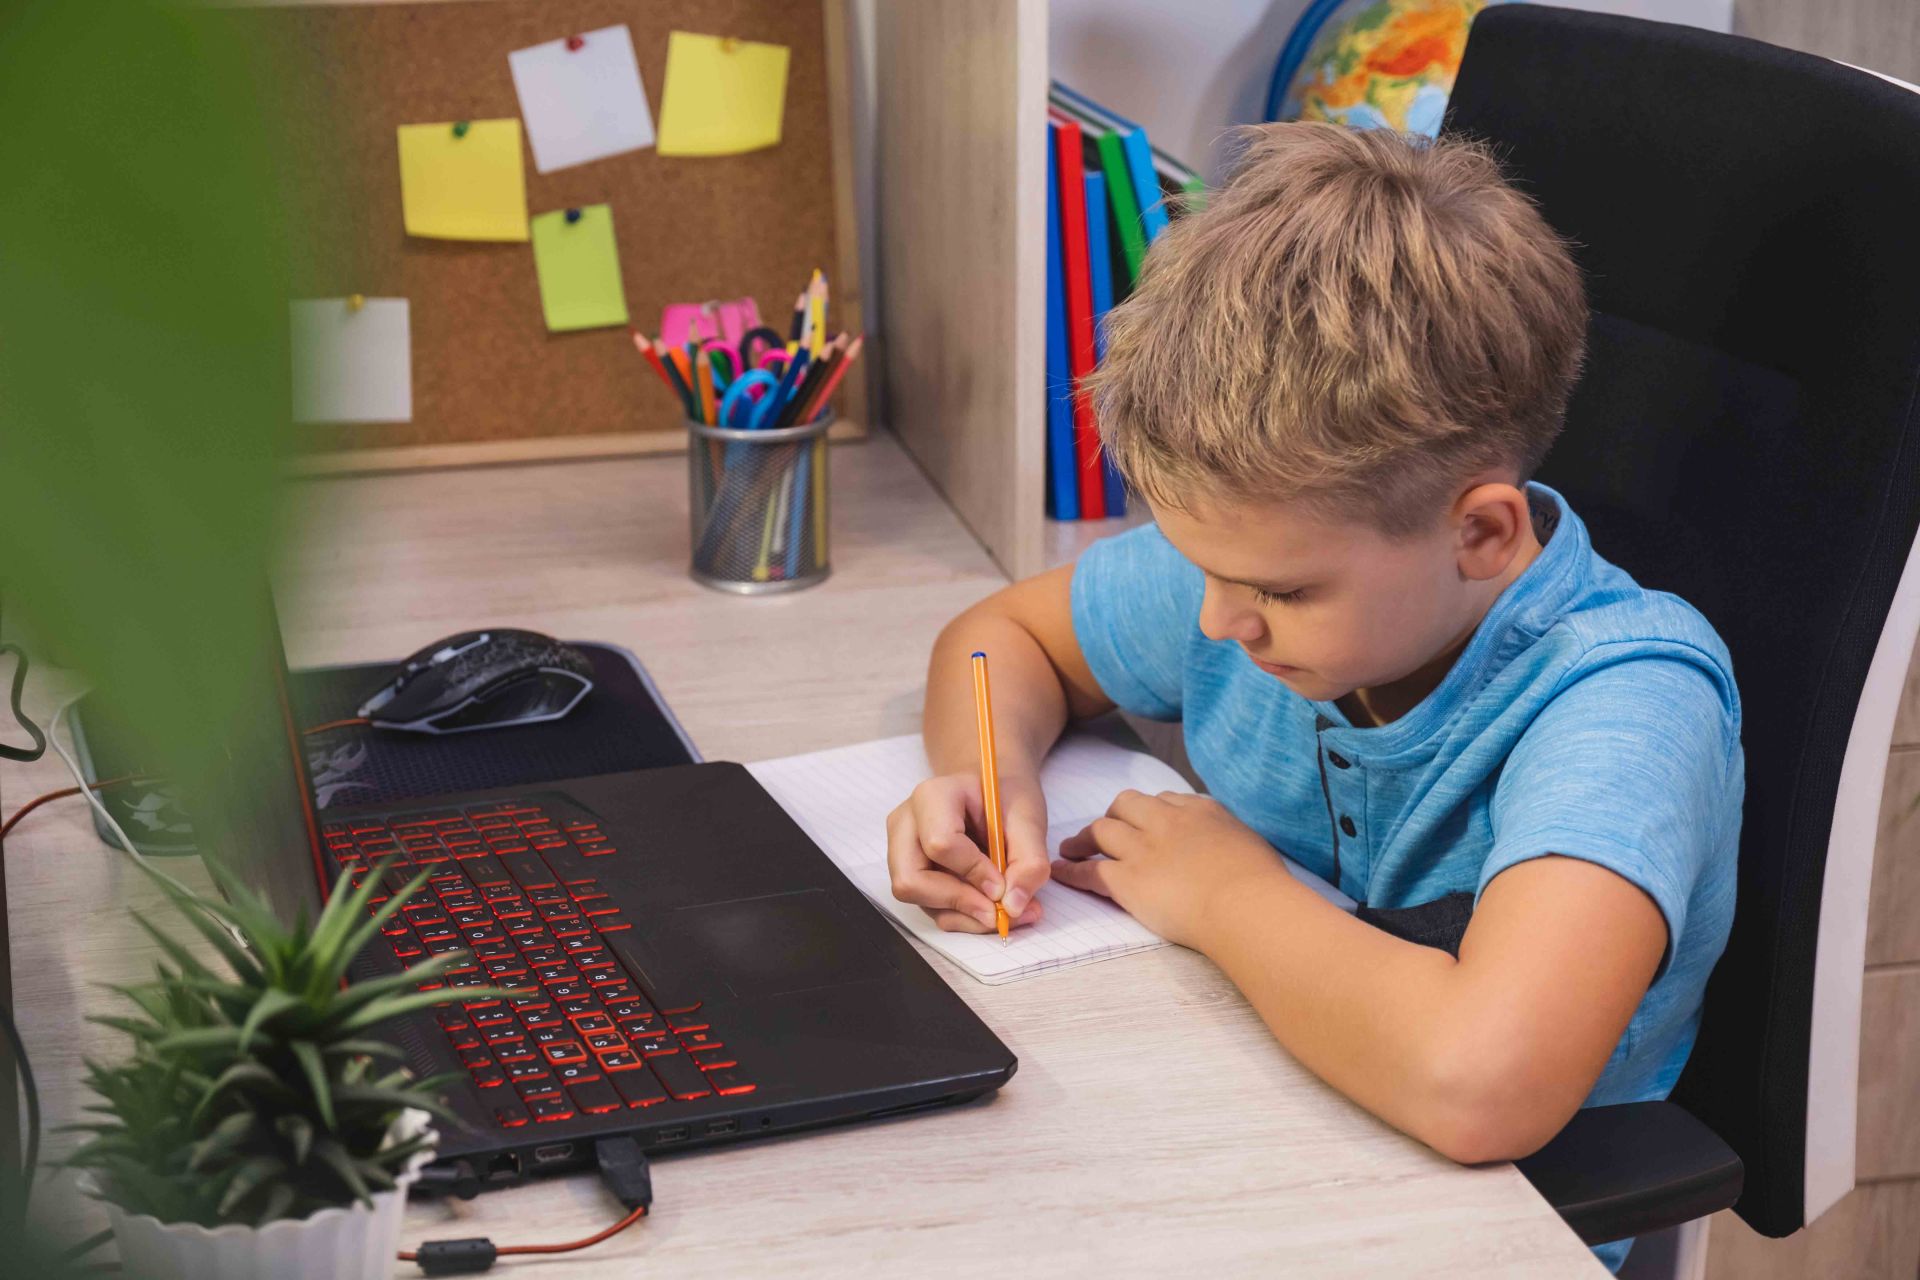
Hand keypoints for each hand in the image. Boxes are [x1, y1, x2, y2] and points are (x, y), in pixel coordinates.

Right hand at [885, 771, 1049, 932]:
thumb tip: (1013, 906)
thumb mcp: (1029, 820)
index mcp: (934, 796)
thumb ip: (1029, 861)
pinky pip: (929, 908)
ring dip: (964, 915)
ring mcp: (902, 851)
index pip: (940, 843)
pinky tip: (991, 907)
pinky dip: (963, 916)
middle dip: (958, 903)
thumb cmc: (1007, 800)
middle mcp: (907, 824)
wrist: (995, 796)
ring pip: (919, 900)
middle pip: (912, 880)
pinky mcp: (911, 874)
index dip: (972, 872)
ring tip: (1006, 911)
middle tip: (999, 912)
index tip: (1003, 887)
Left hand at [1052, 789, 1286, 947]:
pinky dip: (1072, 871)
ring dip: (1083, 839)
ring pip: (1101, 831)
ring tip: (1073, 848)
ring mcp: (1144, 849)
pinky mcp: (1127, 880)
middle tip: (1103, 831)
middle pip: (1125, 804)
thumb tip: (1229, 846)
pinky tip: (1062, 873)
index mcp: (1200, 810)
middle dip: (1112, 815)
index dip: (1150, 811)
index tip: (1144, 821)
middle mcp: (1167, 821)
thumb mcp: (1251, 844)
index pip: (1166, 799)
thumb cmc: (1262, 884)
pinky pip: (1090, 871)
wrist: (1247, 905)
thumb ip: (1231, 838)